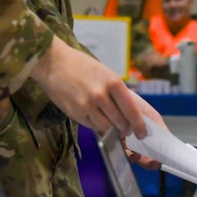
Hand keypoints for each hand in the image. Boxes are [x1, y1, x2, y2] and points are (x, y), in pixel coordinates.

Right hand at [32, 39, 155, 137]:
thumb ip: (117, 92)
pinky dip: (98, 126)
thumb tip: (130, 112)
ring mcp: (87, 106)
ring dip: (112, 130)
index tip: (142, 132)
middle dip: (126, 129)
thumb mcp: (105, 73)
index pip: (131, 111)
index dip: (139, 125)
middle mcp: (101, 95)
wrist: (54, 63)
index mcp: (113, 82)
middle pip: (120, 122)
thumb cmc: (82, 66)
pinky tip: (98, 121)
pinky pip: (92, 126)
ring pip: (107, 127)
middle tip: (127, 130)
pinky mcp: (75, 113)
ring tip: (114, 127)